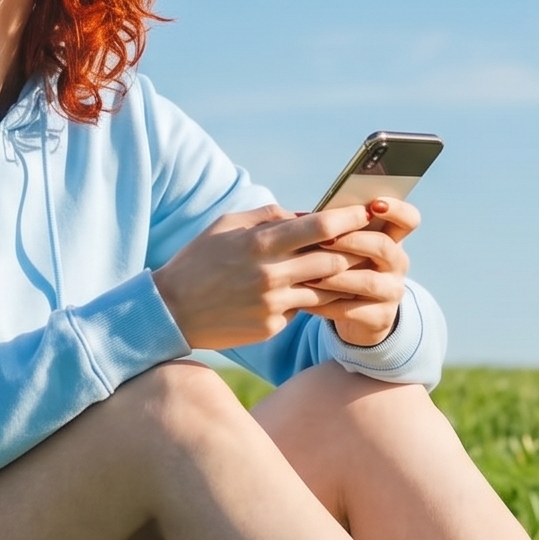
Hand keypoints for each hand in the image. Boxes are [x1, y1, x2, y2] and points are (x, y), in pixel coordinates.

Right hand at [152, 203, 370, 349]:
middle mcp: (271, 274)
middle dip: (353, 250)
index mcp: (260, 243)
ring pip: (326, 289)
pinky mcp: (272, 326)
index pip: (320, 227)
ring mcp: (273, 304)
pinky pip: (303, 309)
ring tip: (348, 268)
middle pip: (333, 259)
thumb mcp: (226, 225)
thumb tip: (305, 214)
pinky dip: (309, 299)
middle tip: (367, 242)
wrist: (171, 311)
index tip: (365, 213)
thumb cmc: (198, 260)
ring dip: (339, 278)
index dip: (349, 218)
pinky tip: (310, 292)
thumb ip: (268, 215)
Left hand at [304, 198, 417, 346]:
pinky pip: (352, 310)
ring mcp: (392, 292)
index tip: (374, 205)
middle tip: (324, 240)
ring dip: (336, 277)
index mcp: (392, 238)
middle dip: (352, 241)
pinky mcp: (380, 317)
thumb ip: (333, 228)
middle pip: (384, 247)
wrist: (354, 315)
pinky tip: (304, 301)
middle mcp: (398, 264)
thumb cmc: (343, 268)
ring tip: (309, 274)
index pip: (409, 219)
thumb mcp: (343, 246)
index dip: (396, 209)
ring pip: (368, 281)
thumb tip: (299, 214)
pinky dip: (326, 305)